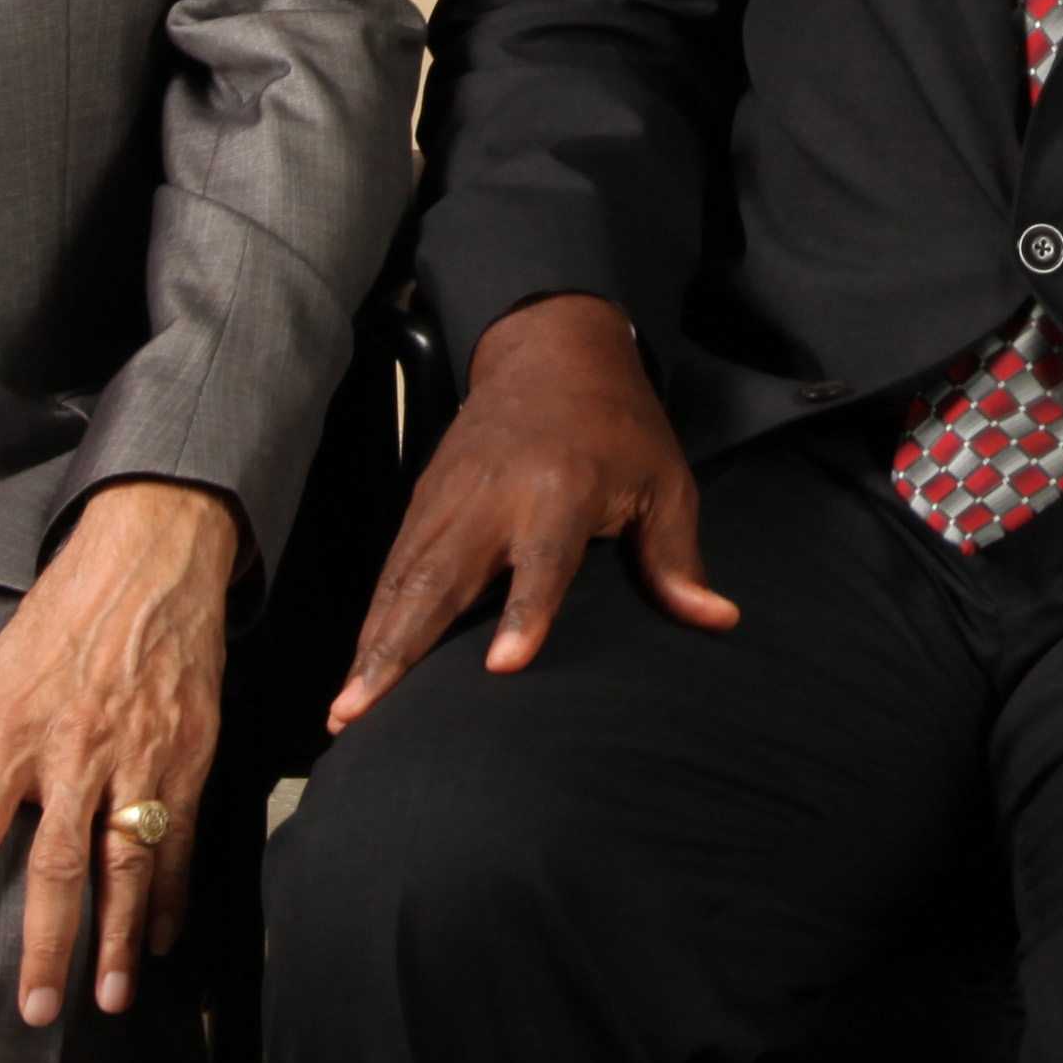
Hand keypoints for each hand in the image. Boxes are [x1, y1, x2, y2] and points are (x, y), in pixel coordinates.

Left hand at [0, 478, 240, 1025]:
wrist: (152, 556)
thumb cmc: (66, 611)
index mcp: (14, 737)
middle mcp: (73, 756)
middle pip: (57, 869)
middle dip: (48, 947)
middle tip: (39, 1011)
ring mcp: (138, 757)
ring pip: (127, 864)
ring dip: (118, 937)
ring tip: (110, 998)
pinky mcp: (190, 752)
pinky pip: (180, 836)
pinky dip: (173, 891)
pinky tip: (161, 935)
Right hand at [330, 296, 732, 732]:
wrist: (552, 349)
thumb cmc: (619, 426)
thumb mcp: (665, 482)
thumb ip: (678, 558)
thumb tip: (717, 620)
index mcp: (563, 489)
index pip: (544, 561)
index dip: (527, 613)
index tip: (504, 667)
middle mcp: (494, 497)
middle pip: (442, 580)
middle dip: (400, 650)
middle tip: (363, 713)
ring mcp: (449, 498)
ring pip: (402, 580)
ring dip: (372, 646)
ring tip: (345, 712)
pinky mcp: (423, 499)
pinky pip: (392, 568)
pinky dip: (371, 619)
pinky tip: (358, 668)